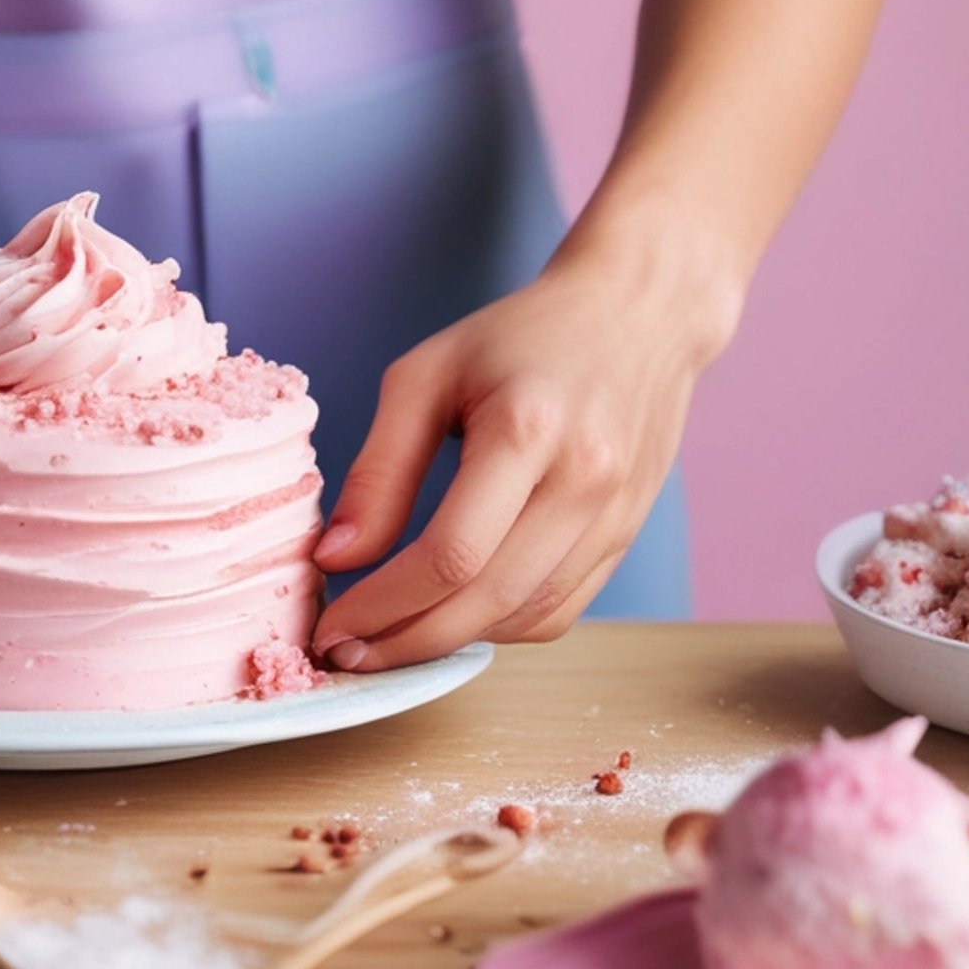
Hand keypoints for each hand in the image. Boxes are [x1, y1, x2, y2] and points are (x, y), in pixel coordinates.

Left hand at [309, 250, 725, 671]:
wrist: (638, 313)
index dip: (383, 605)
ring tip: (387, 641)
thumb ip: (379, 470)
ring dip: (451, 644)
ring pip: (527, 617)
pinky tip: (451, 614)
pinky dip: (500, 628)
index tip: (330, 625)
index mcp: (527, 431)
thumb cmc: (521, 336)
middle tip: (348, 655)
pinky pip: (560, 609)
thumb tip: (334, 557)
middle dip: (407, 642)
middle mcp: (584, 480)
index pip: (450, 555)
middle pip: (489, 600)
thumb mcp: (425, 377)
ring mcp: (616, 514)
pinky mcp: (628, 534)